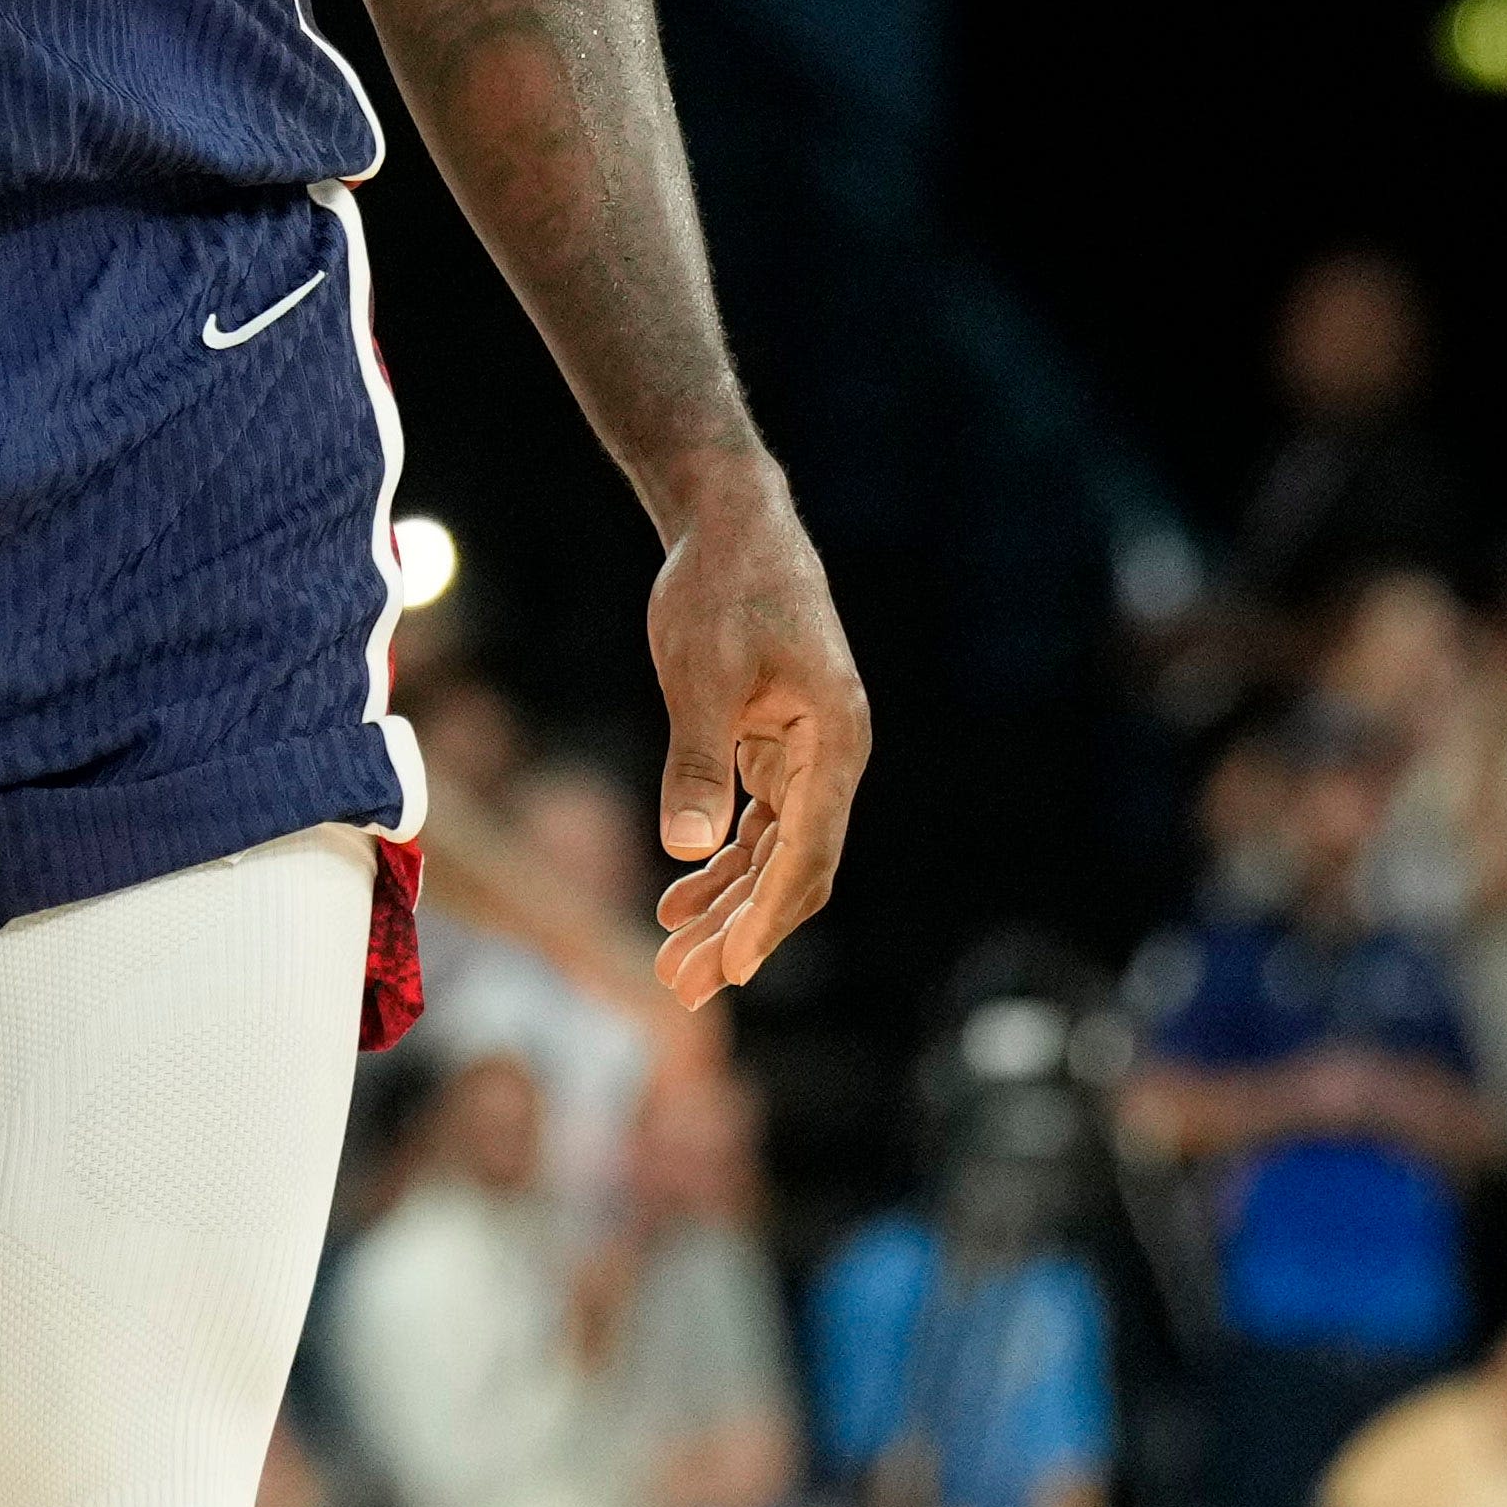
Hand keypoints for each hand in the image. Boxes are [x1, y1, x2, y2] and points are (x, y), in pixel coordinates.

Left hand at [641, 464, 870, 999]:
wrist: (731, 519)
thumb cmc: (721, 586)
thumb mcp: (700, 672)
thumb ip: (698, 761)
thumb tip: (688, 849)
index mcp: (836, 742)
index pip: (807, 856)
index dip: (766, 920)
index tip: (725, 971)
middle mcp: (834, 757)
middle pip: (795, 870)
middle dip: (740, 931)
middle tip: (681, 987)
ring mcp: (808, 755)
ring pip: (774, 854)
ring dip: (727, 906)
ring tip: (670, 956)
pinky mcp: (777, 745)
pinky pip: (758, 824)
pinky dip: (722, 861)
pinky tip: (681, 896)